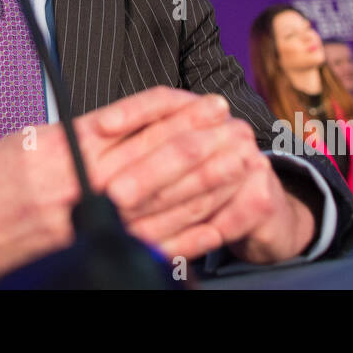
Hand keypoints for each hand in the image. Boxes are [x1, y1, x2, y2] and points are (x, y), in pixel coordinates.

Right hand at [0, 86, 231, 287]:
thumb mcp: (28, 143)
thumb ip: (80, 134)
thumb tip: (130, 123)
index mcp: (62, 145)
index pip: (133, 120)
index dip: (176, 109)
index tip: (205, 102)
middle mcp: (77, 181)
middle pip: (156, 156)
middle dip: (202, 140)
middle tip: (234, 125)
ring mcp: (87, 221)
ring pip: (162, 198)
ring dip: (207, 179)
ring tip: (239, 161)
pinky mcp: (92, 251)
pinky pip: (152, 239)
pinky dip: (190, 228)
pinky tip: (216, 215)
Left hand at [103, 113, 314, 263]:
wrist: (259, 205)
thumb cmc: (203, 176)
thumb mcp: (168, 151)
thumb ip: (136, 142)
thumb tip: (90, 138)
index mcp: (203, 112)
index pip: (164, 101)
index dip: (131, 114)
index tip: (100, 127)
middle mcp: (229, 130)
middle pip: (182, 147)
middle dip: (144, 173)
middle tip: (112, 191)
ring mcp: (250, 163)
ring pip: (199, 190)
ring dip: (162, 214)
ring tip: (129, 227)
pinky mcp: (262, 201)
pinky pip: (222, 225)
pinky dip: (189, 242)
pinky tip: (163, 251)